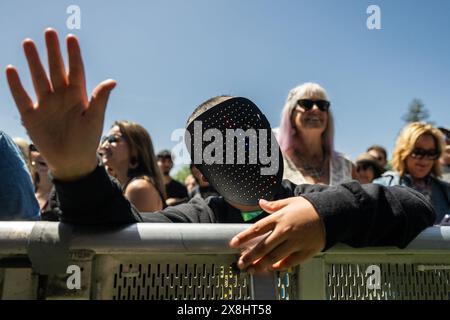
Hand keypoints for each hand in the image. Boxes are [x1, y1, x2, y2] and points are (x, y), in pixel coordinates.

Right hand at [6, 28, 115, 180]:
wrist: (72, 162)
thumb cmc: (87, 141)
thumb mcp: (94, 119)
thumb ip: (99, 99)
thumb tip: (112, 81)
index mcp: (78, 96)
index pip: (75, 70)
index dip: (73, 55)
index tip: (71, 38)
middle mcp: (61, 97)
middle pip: (56, 69)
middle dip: (53, 51)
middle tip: (49, 32)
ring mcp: (45, 105)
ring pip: (38, 78)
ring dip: (34, 62)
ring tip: (29, 43)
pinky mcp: (31, 116)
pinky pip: (22, 97)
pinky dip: (16, 85)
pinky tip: (11, 70)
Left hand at [229, 197, 325, 272]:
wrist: (332, 214)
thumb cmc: (310, 207)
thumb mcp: (290, 201)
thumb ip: (274, 205)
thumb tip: (261, 202)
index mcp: (279, 218)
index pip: (257, 229)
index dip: (243, 237)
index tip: (233, 243)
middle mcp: (285, 231)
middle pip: (263, 246)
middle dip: (249, 256)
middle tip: (241, 263)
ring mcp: (295, 242)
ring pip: (274, 257)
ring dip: (261, 264)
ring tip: (252, 269)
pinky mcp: (305, 251)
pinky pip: (290, 262)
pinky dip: (280, 266)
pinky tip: (272, 268)